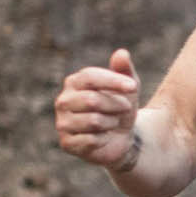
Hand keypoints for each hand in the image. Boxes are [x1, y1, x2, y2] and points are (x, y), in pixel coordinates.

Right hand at [55, 49, 143, 174]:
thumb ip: (125, 70)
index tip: (133, 87)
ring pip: (93, 121)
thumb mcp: (128, 88)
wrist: (120, 138)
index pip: (89, 77)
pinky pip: (91, 140)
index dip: (112, 81)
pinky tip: (104, 138)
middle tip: (125, 108)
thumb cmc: (120, 108)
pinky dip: (105, 139)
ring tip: (112, 122)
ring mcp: (62, 123)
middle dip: (116, 106)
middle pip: (92, 100)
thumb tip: (122, 53)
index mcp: (74, 82)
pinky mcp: (67, 144)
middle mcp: (63, 101)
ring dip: (112, 123)